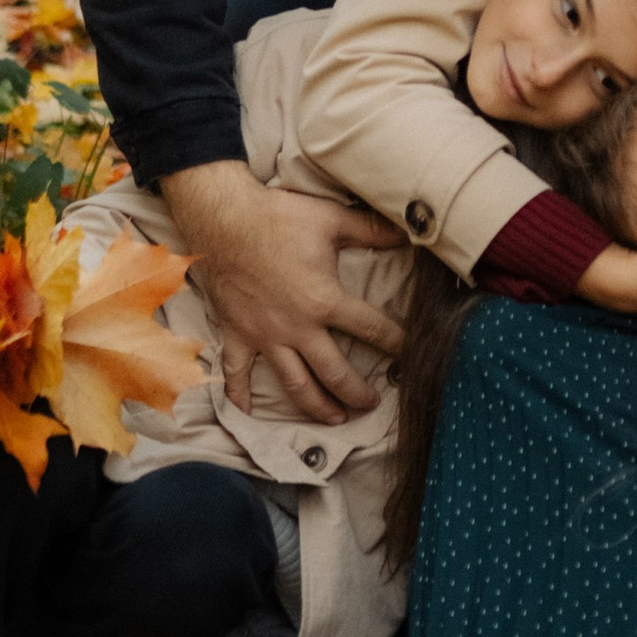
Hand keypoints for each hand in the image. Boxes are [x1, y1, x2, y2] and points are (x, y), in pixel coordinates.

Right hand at [159, 163, 404, 425]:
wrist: (223, 219)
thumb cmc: (278, 217)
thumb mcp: (332, 219)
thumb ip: (372, 230)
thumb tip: (410, 233)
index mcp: (325, 300)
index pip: (371, 329)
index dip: (397, 343)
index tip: (413, 355)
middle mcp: (297, 327)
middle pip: (335, 373)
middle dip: (357, 393)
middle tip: (372, 404)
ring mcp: (265, 336)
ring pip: (295, 384)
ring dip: (317, 406)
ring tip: (334, 419)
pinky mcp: (237, 334)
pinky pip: (237, 373)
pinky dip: (240, 396)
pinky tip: (247, 415)